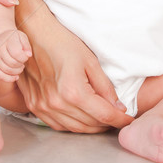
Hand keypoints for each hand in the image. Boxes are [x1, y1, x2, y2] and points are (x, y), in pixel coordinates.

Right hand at [0, 29, 31, 81]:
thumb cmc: (14, 38)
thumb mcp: (22, 37)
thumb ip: (26, 46)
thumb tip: (29, 55)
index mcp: (8, 40)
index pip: (17, 53)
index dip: (24, 58)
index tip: (27, 56)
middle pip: (12, 63)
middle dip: (20, 65)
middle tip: (23, 63)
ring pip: (6, 70)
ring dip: (16, 72)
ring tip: (20, 67)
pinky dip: (9, 79)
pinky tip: (16, 77)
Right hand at [16, 0, 133, 132]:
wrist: (34, 34)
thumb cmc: (63, 42)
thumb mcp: (90, 61)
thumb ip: (105, 87)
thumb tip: (117, 107)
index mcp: (73, 91)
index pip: (104, 115)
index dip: (119, 120)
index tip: (129, 120)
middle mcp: (57, 104)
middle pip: (89, 125)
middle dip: (107, 124)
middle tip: (118, 118)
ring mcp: (43, 106)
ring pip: (73, 128)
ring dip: (90, 127)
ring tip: (102, 120)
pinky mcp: (33, 105)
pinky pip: (56, 124)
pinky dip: (72, 125)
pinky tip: (81, 118)